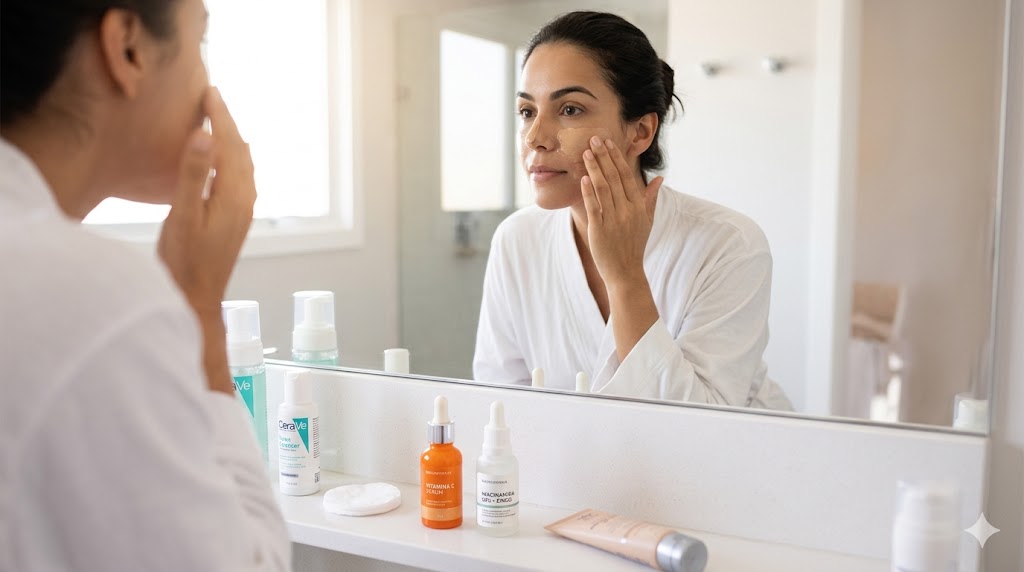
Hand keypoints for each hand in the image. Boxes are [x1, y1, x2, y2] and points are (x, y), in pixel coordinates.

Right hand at [158, 87, 254, 321]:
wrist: (197, 299)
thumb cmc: (185, 262)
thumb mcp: (182, 216)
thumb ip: (193, 175)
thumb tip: (206, 136)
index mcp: (234, 195)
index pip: (229, 144)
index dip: (219, 116)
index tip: (210, 92)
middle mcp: (245, 200)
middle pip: (240, 151)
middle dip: (227, 123)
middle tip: (213, 98)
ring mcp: (243, 211)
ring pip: (243, 164)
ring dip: (231, 140)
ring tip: (217, 120)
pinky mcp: (236, 219)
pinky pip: (240, 178)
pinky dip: (232, 158)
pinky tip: (222, 161)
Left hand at [580, 136, 663, 289]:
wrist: (626, 272)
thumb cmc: (634, 245)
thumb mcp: (647, 221)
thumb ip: (650, 198)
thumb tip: (659, 178)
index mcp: (638, 206)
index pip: (627, 176)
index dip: (617, 158)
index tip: (608, 142)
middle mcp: (628, 211)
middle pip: (614, 178)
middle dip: (603, 156)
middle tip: (594, 139)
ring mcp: (614, 220)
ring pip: (603, 188)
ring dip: (594, 168)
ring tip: (586, 153)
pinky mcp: (600, 230)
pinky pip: (594, 207)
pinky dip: (588, 192)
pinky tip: (583, 178)